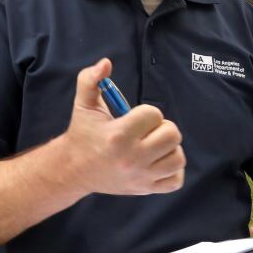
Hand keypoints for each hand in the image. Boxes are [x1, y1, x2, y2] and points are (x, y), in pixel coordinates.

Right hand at [61, 58, 185, 196]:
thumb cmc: (83, 134)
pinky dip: (172, 170)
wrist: (74, 169)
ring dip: (169, 148)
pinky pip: (175, 180)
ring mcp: (141, 177)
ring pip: (178, 158)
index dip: (147, 113)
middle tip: (147, 131)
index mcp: (118, 135)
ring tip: (153, 146)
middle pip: (172, 135)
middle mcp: (132, 158)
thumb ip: (91, 79)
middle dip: (162, 128)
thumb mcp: (84, 104)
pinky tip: (158, 162)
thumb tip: (106, 63)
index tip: (134, 118)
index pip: (154, 115)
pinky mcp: (145, 190)